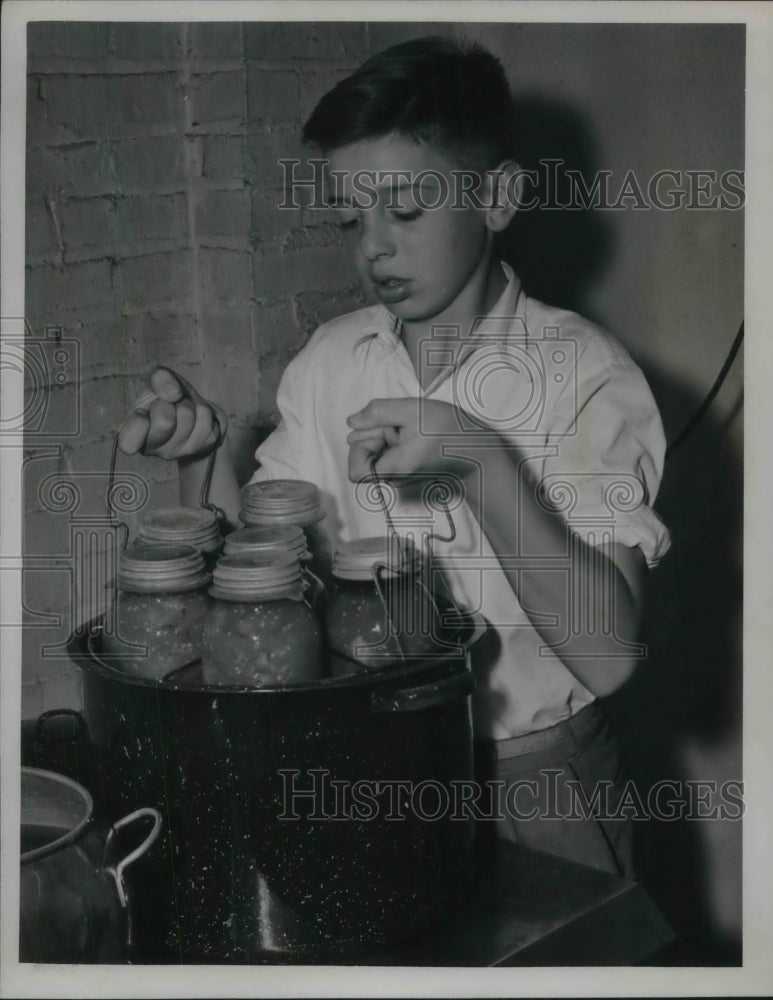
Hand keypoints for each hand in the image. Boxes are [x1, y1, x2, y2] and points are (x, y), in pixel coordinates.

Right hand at [117, 367, 226, 461]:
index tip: (142, 414)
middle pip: (164, 421)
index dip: (139, 423)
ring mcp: (180, 451)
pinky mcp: (203, 447)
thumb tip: (174, 393)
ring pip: (187, 415)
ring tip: (183, 409)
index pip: (129, 442)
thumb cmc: (168, 397)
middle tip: (170, 405)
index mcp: (132, 434)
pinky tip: (197, 416)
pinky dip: (203, 409)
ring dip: (189, 404)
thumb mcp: (157, 382)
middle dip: (170, 403)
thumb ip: (159, 378)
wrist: (194, 410)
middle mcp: (153, 449)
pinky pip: (206, 418)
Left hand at [346, 397, 486, 482]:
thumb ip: (378, 412)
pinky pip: (389, 453)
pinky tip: (413, 432)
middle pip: (365, 458)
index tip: (380, 433)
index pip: (355, 470)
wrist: (479, 452)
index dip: (359, 448)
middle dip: (374, 435)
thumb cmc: (450, 431)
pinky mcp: (407, 467)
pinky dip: (395, 439)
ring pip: (377, 453)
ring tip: (409, 427)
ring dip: (385, 434)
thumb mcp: (413, 411)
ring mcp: (400, 474)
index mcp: (393, 469)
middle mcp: (394, 477)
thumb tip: (352, 422)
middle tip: (399, 424)